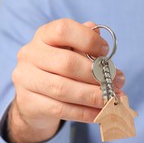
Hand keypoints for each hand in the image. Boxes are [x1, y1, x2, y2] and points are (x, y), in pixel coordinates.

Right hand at [8, 19, 124, 142]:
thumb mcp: (71, 53)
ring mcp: (27, 80)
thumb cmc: (59, 71)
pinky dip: (86, 113)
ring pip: (64, 89)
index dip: (88, 39)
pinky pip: (62, 110)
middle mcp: (30, 54)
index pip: (64, 30)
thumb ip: (86, 47)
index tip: (106, 51)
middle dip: (96, 75)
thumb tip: (104, 44)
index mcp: (43, 36)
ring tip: (112, 99)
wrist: (34, 101)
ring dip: (93, 96)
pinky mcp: (30, 103)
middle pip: (66, 63)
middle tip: (116, 83)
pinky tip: (102, 113)